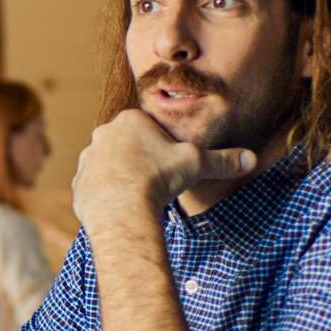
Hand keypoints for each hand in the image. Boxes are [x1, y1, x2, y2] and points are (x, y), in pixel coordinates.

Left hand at [70, 110, 254, 226]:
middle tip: (156, 181)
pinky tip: (122, 207)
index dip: (161, 145)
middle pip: (126, 145)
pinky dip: (107, 196)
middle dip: (140, 159)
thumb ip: (222, 160)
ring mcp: (87, 159)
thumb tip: (251, 159)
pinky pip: (95, 187)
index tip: (169, 163)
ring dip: (121, 177)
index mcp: (129, 121)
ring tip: (139, 196)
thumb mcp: (196, 164)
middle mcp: (103, 135)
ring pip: (108, 165)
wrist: (122, 209)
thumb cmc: (158, 179)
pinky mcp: (79, 184)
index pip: (148, 127)